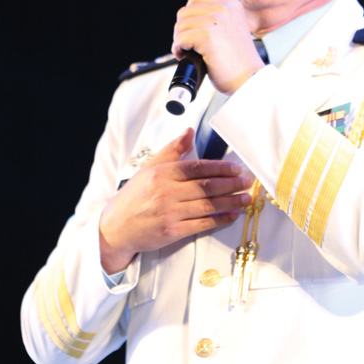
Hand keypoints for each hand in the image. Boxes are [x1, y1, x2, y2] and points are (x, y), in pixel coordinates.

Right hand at [98, 129, 252, 271]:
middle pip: (206, 187)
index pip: (197, 168)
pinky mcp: (172, 232)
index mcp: (162, 174)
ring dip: (231, 202)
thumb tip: (189, 131)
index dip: (220, 168)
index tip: (237, 168)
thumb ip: (171, 150)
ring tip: (246, 198)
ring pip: (207, 206)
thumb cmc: (134, 197)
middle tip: (248, 181)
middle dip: (231, 184)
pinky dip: (219, 220)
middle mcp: (166, 192)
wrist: (115, 228)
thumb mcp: (148, 169)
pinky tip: (232, 215)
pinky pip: (202, 225)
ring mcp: (169, 213)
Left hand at [171, 0, 264, 93]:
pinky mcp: (207, 36)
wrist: (249, 77)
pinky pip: (180, 38)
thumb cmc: (239, 60)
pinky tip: (186, 56)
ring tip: (188, 51)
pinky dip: (179, 49)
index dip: (189, 14)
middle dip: (182, 29)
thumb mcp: (232, 28)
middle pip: (185, 11)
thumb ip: (215, 18)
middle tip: (188, 44)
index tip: (192, 29)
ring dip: (180, 40)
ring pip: (181, 25)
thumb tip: (188, 18)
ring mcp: (215, 21)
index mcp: (231, 4)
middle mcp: (224, 8)